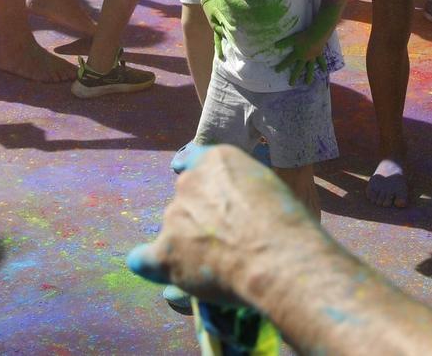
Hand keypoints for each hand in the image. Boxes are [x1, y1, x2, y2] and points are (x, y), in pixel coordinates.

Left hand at [126, 143, 315, 302]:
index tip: (217, 205)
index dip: (207, 188)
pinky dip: (154, 267)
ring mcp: (174, 215)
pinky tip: (172, 274)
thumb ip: (244, 189)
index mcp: (217, 158)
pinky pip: (142, 259)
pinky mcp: (165, 252)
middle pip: (185, 201)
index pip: (196, 163)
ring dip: (188, 245)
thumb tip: (234, 211)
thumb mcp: (271, 187)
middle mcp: (189, 181)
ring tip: (219, 267)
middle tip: (228, 243)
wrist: (280, 258)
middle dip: (201, 220)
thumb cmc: (289, 227)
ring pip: (172, 231)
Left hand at [272, 19, 334, 83]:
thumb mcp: (293, 39)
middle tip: (291, 84)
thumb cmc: (305, 37)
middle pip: (298, 69)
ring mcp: (313, 57)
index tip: (277, 71)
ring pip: (310, 68)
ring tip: (307, 83)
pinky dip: (323, 66)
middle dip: (294, 76)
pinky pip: (321, 61)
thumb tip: (275, 46)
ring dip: (308, 76)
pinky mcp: (319, 54)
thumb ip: (285, 43)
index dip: (282, 65)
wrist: (318, 35)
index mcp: (298, 54)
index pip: (288, 61)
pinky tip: (324, 71)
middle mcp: (305, 58)